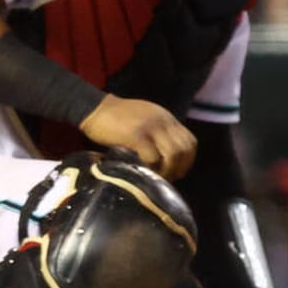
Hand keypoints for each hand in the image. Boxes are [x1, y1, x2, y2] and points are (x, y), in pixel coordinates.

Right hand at [79, 96, 195, 178]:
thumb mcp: (146, 120)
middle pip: (184, 149)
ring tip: (157, 177)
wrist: (96, 109)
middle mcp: (163, 122)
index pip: (190, 141)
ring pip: (173, 154)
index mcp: (167, 119)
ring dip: (167, 170)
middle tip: (168, 178)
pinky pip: (152, 157)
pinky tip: (143, 172)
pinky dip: (151, 168)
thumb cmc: (119, 118)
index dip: (188, 160)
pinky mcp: (136, 136)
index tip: (179, 171)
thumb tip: (167, 157)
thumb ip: (158, 134)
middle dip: (179, 168)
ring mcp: (151, 128)